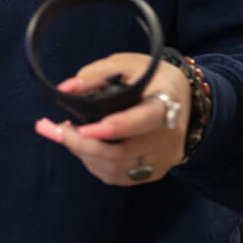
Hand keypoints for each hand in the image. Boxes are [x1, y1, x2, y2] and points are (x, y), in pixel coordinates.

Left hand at [34, 53, 188, 186]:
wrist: (184, 98)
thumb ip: (96, 74)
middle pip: (122, 152)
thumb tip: (66, 89)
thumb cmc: (153, 78)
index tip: (82, 128)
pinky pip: (119, 177)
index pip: (143, 120)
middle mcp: (170, 135)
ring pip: (116, 169)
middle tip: (59, 130)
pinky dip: (97, 165)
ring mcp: (164, 158)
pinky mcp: (157, 171)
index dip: (114, 128)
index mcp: (167, 102)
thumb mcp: (128, 64)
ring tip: (71, 136)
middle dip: (82, 144)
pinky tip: (88, 148)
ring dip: (86, 155)